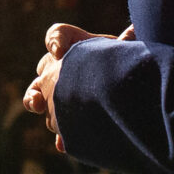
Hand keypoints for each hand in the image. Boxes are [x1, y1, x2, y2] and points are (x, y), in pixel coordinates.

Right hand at [23, 22, 123, 151]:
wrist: (119, 88)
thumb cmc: (119, 64)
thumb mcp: (122, 52)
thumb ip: (126, 41)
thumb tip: (136, 29)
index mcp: (72, 45)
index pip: (58, 35)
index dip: (55, 42)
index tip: (59, 51)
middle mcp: (58, 67)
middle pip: (42, 70)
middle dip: (40, 79)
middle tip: (41, 91)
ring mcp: (55, 93)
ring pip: (38, 97)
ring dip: (38, 104)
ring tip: (43, 110)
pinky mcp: (61, 115)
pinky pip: (54, 126)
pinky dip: (60, 136)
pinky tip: (64, 143)